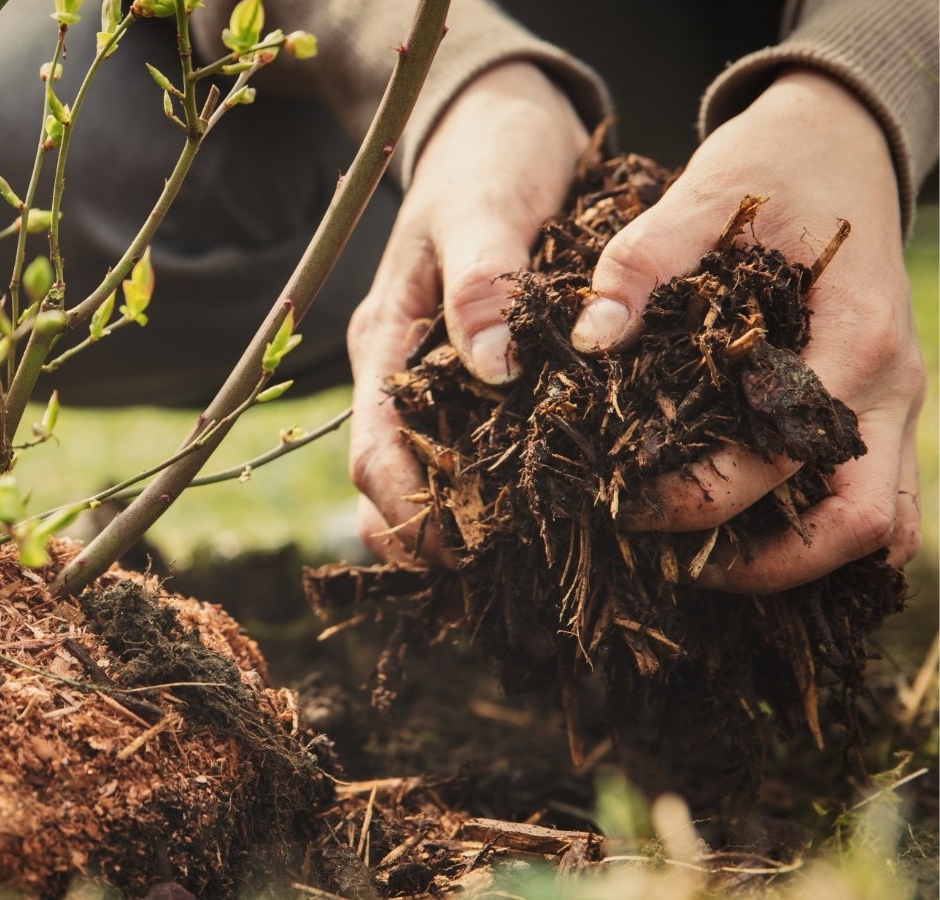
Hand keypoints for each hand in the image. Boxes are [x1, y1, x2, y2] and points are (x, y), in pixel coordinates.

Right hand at [348, 62, 587, 561]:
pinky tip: (545, 512)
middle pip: (390, 482)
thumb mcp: (486, 207)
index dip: (406, 510)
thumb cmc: (489, 156)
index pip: (373, 450)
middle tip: (495, 578)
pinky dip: (496, 488)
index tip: (460, 550)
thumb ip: (485, 282)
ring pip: (429, 474)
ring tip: (521, 564)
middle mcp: (403, 371)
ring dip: (459, 523)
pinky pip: (475, 446)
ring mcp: (437, 375)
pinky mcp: (478, 373)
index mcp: (386, 341)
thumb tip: (493, 369)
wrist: (501, 119)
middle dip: (428, 536)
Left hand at [572, 68, 924, 590]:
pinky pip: (874, 502)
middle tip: (669, 564)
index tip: (625, 502)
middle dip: (764, 563)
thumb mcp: (704, 194)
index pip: (784, 456)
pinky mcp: (879, 411)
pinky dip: (820, 537)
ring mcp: (895, 405)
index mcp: (854, 337)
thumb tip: (591, 338)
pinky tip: (743, 540)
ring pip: (878, 527)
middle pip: (859, 524)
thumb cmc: (774, 169)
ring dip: (799, 562)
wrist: (844, 141)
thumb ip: (642, 261)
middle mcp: (889, 386)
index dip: (703, 496)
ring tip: (700, 566)